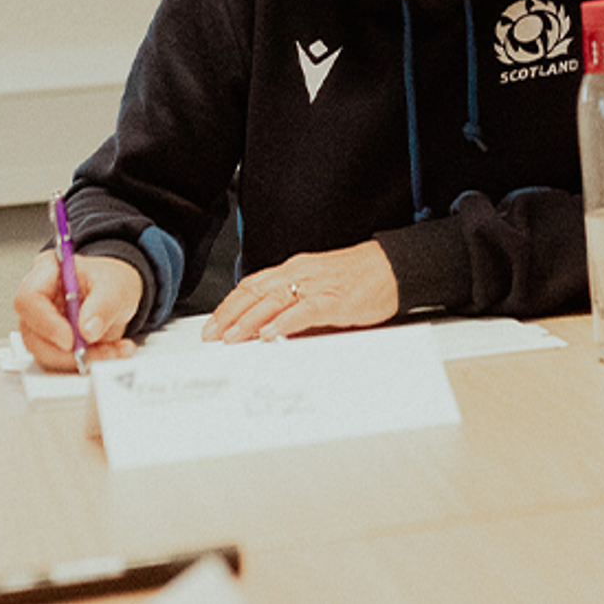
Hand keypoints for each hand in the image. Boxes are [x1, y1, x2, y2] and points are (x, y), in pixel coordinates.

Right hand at [14, 251, 142, 371]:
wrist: (117, 295)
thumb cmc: (109, 281)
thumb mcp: (115, 286)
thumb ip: (103, 305)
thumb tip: (87, 330)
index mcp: (47, 272)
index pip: (28, 300)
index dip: (46, 324)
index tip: (70, 340)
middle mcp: (38, 300)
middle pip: (33, 334)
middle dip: (67, 351)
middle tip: (100, 351)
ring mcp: (42, 325)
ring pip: (46, 354)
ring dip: (81, 359)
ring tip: (113, 349)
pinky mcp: (52, 345)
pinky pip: (62, 363)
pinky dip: (88, 362)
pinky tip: (111, 351)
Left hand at [203, 241, 399, 343]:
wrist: (392, 266)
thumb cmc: (359, 277)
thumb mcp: (318, 287)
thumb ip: (294, 304)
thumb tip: (269, 327)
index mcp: (293, 270)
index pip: (252, 285)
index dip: (229, 304)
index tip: (213, 322)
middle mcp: (299, 273)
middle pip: (255, 292)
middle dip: (229, 314)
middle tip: (211, 334)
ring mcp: (315, 285)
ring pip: (273, 300)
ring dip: (249, 320)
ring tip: (231, 337)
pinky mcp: (334, 299)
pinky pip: (304, 311)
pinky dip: (284, 322)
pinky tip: (270, 333)